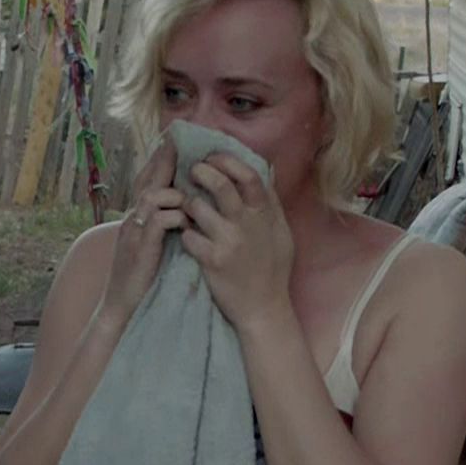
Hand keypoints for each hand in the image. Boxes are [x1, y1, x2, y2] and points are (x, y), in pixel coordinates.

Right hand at [96, 141, 184, 327]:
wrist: (121, 306)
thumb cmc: (140, 278)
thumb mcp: (150, 245)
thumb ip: (160, 224)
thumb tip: (181, 207)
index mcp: (134, 217)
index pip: (144, 180)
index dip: (157, 160)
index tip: (173, 141)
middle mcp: (131, 219)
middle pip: (146, 179)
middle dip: (164, 160)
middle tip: (180, 141)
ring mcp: (134, 232)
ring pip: (152, 195)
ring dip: (174, 190)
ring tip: (192, 186)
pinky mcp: (142, 248)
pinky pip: (159, 221)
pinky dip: (175, 215)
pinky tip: (187, 217)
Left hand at [181, 154, 294, 331]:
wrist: (263, 307)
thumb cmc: (273, 268)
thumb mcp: (281, 232)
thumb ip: (271, 203)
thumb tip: (265, 172)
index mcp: (265, 213)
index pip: (248, 175)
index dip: (227, 160)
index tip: (212, 157)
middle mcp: (247, 224)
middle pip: (220, 184)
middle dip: (200, 171)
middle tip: (191, 171)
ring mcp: (229, 242)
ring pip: (197, 207)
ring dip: (187, 202)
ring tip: (185, 206)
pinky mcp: (212, 261)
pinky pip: (188, 236)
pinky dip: (184, 233)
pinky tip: (186, 235)